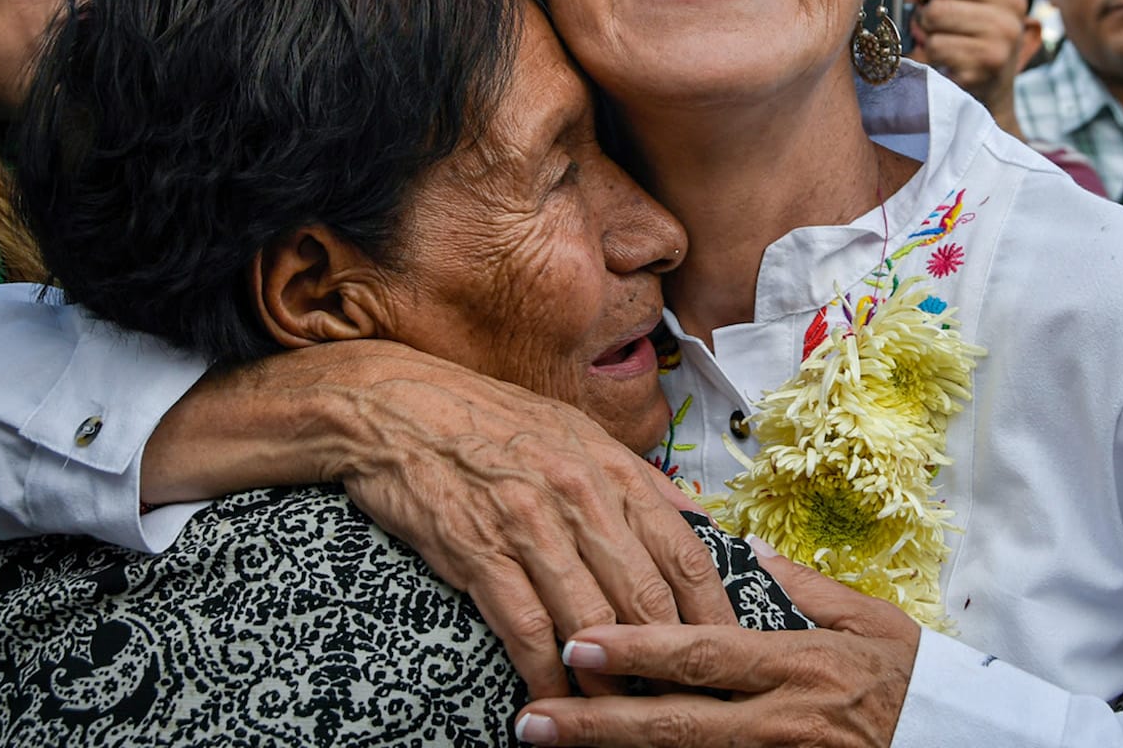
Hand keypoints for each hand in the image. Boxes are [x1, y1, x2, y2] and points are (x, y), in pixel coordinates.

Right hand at [144, 340, 736, 700]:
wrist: (393, 405)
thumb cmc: (486, 421)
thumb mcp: (572, 431)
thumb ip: (634, 479)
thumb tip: (694, 519)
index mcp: (608, 466)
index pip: (684, 551)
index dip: (713, 611)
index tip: (729, 652)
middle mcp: (579, 493)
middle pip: (647, 597)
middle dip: (670, 659)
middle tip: (684, 699)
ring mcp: (529, 523)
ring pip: (594, 621)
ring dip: (613, 680)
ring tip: (623, 717)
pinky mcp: (478, 551)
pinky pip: (528, 628)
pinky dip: (547, 674)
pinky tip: (554, 703)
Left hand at [513, 549, 918, 745]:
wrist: (968, 742)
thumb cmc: (916, 679)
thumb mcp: (867, 618)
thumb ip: (797, 583)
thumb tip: (736, 544)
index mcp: (800, 664)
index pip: (705, 655)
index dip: (638, 650)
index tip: (578, 641)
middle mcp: (784, 721)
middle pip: (677, 726)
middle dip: (598, 725)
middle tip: (532, 721)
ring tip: (552, 746)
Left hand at [915, 0, 1031, 130]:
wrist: (985, 94)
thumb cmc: (965, 34)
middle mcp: (1016, 3)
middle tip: (931, 3)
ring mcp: (1005, 34)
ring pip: (937, 10)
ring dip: (925, 23)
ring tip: (937, 33)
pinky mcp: (987, 62)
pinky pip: (935, 42)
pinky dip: (928, 50)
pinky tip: (942, 56)